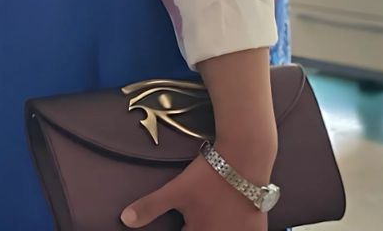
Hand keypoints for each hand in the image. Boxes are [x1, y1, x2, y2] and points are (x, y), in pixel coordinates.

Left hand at [120, 151, 268, 230]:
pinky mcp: (258, 230)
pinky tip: (231, 218)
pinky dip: (235, 227)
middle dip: (197, 225)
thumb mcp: (175, 191)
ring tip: (213, 210)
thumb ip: (150, 207)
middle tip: (198, 209)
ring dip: (214, 225)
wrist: (244, 159)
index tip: (184, 219)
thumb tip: (124, 220)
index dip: (182, 227)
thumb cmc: (207, 176)